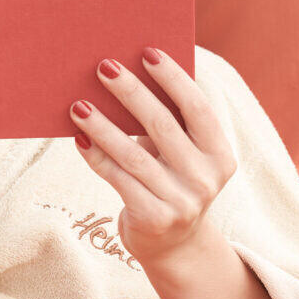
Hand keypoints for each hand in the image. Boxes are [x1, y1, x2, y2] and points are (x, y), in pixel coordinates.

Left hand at [68, 47, 236, 265]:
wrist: (173, 246)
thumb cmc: (172, 182)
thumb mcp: (183, 156)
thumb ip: (168, 123)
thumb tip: (126, 73)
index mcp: (220, 154)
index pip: (198, 109)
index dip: (174, 79)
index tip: (147, 52)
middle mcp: (205, 179)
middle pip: (163, 126)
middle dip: (131, 92)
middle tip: (104, 66)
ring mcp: (181, 202)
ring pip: (134, 155)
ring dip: (103, 126)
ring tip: (78, 104)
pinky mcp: (154, 219)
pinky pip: (118, 179)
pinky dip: (97, 156)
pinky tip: (79, 137)